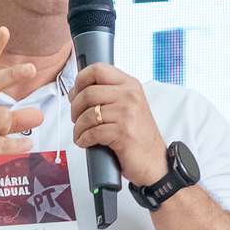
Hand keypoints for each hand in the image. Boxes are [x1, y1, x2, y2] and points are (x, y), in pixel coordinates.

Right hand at [0, 28, 44, 191]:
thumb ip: (6, 116)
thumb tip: (38, 115)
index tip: (4, 31)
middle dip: (11, 74)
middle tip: (31, 68)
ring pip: (3, 117)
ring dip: (12, 126)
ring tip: (7, 135)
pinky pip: (4, 144)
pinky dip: (18, 146)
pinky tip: (26, 145)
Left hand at [69, 64, 168, 185]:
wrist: (154, 161)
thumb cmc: (138, 134)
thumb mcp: (128, 106)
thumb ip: (108, 94)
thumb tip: (76, 91)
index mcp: (130, 85)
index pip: (98, 69)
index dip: (80, 80)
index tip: (76, 93)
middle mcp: (130, 95)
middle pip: (88, 93)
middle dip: (75, 109)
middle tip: (76, 119)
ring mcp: (128, 114)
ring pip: (88, 115)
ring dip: (78, 127)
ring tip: (80, 133)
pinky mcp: (124, 133)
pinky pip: (92, 132)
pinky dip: (83, 139)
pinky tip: (85, 142)